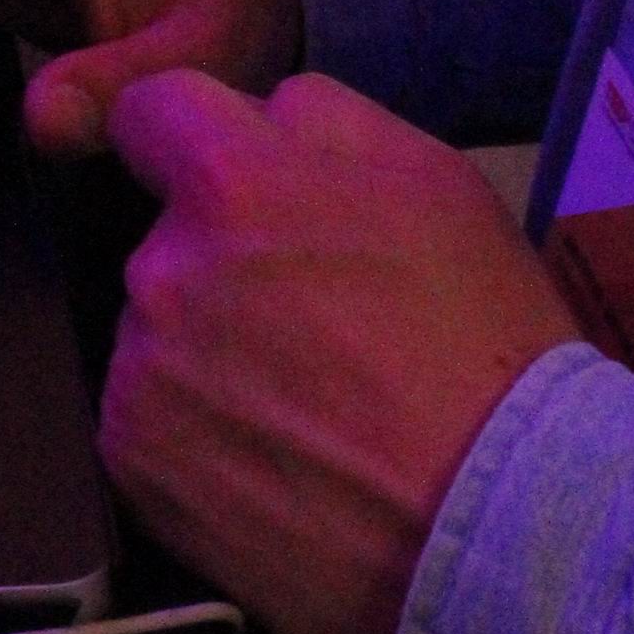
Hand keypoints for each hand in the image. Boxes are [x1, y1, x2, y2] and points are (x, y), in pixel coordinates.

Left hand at [100, 70, 582, 633]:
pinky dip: (192, 434)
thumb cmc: (488, 346)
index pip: (150, 110)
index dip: (190, 140)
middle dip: (218, 260)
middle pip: (166, 233)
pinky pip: (145, 418)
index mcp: (234, 180)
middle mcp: (166, 266)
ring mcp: (140, 368)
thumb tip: (260, 112)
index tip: (224, 182)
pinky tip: (274, 461)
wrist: (501, 523)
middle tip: (309, 324)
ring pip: (156, 328)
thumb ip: (325, 123)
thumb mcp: (436, 182)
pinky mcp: (132, 458)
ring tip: (303, 408)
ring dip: (204, 350)